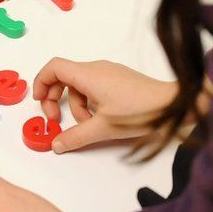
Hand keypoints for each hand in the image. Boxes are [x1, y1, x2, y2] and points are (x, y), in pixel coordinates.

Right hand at [33, 58, 177, 152]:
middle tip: (57, 120)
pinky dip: (90, 102)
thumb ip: (76, 136)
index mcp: (89, 75)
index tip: (40, 102)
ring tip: (89, 125)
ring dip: (76, 106)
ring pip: (80, 85)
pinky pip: (94, 87)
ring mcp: (109, 72)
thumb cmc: (140, 112)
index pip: (54, 67)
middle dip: (56, 98)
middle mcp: (97, 68)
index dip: (41, 82)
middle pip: (64, 77)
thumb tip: (56, 144)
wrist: (173, 105)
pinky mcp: (118, 79)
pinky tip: (101, 119)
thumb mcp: (103, 128)